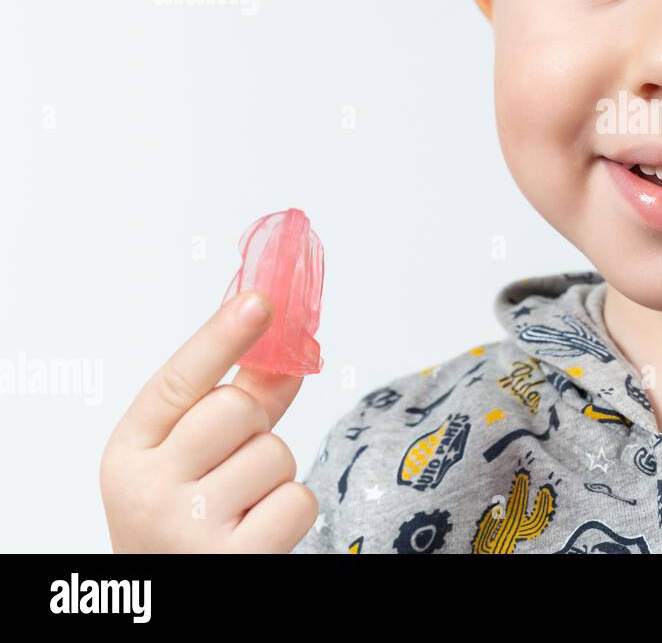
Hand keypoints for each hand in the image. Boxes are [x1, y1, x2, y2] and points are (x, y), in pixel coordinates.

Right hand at [99, 291, 317, 551]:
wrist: (171, 598)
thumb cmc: (185, 522)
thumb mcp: (187, 462)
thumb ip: (233, 404)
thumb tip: (287, 352)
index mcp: (128, 455)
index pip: (178, 381)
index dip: (222, 336)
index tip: (260, 301)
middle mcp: (146, 490)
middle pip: (237, 409)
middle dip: (256, 428)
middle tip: (234, 466)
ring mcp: (186, 528)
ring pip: (275, 454)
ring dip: (275, 476)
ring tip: (242, 509)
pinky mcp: (234, 561)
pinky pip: (297, 500)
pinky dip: (290, 512)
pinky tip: (259, 533)